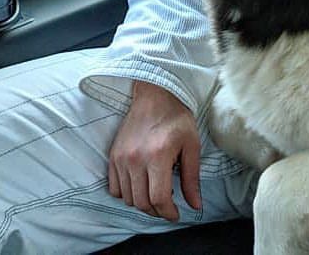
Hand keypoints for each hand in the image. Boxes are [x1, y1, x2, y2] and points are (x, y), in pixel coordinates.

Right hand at [108, 80, 201, 220]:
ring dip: (142, 202)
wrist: (155, 95)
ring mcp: (121, 158)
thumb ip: (192, 178)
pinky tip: (140, 185)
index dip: (168, 213)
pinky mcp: (113, 156)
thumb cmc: (176, 118)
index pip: (159, 199)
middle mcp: (136, 159)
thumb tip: (195, 205)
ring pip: (127, 198)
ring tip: (156, 193)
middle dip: (157, 210)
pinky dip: (126, 194)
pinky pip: (114, 188)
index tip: (176, 214)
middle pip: (142, 202)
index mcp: (158, 156)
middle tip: (168, 205)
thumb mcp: (192, 145)